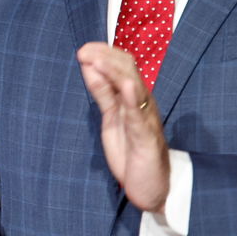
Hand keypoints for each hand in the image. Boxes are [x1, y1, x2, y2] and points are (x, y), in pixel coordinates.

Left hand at [77, 41, 168, 212]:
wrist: (152, 187)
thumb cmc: (131, 151)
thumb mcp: (111, 117)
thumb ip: (103, 93)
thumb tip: (89, 67)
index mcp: (133, 98)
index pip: (122, 66)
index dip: (104, 54)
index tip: (84, 48)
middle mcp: (142, 103)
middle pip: (128, 71)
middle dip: (106, 58)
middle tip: (84, 51)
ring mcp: (146, 119)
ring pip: (135, 88)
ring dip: (115, 73)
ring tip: (98, 61)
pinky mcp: (146, 138)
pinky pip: (140, 116)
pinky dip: (134, 100)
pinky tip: (128, 87)